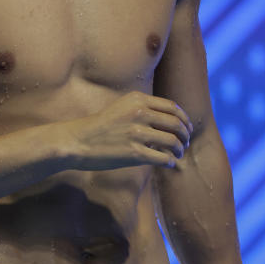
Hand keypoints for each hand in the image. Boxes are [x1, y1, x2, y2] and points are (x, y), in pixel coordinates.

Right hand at [62, 91, 192, 170]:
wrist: (78, 141)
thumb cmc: (100, 126)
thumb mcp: (121, 107)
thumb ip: (143, 109)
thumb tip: (168, 120)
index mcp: (138, 100)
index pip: (172, 108)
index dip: (184, 119)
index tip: (186, 128)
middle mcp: (140, 113)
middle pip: (176, 124)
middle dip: (185, 135)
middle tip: (185, 143)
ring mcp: (137, 133)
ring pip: (173, 141)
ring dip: (179, 150)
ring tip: (178, 154)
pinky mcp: (134, 153)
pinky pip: (163, 158)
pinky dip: (170, 162)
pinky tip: (168, 163)